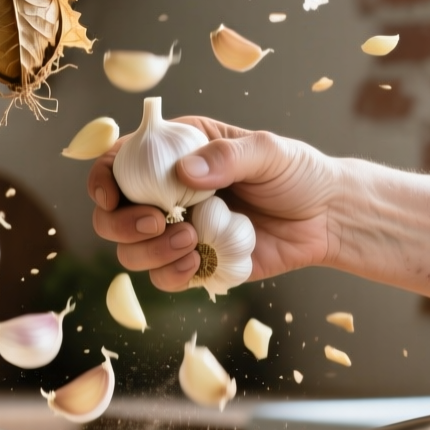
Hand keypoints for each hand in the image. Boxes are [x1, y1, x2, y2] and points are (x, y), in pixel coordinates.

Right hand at [87, 117, 346, 290]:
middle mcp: (168, 192)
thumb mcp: (268, 151)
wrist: (328, 217)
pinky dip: (171, 275)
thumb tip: (186, 172)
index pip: (118, 162)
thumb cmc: (299, 173)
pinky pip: (164, 277)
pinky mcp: (197, 262)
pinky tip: (195, 264)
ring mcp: (179, 230)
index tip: (108, 195)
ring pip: (132, 251)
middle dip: (121, 223)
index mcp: (176, 151)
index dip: (102, 179)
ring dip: (150, 251)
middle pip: (112, 214)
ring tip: (191, 242)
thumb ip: (228, 157)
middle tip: (156, 222)